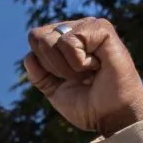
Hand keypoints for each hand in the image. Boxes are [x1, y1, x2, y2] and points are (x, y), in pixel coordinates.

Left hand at [23, 17, 142, 136]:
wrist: (112, 117)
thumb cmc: (89, 106)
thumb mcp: (55, 91)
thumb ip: (39, 75)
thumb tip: (29, 57)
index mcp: (65, 40)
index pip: (35, 40)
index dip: (45, 65)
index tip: (68, 79)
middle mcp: (77, 29)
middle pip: (38, 37)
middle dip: (54, 66)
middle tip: (80, 77)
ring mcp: (89, 26)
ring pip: (51, 40)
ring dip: (68, 67)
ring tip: (90, 73)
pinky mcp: (101, 28)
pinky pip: (69, 41)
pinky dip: (79, 62)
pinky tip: (98, 66)